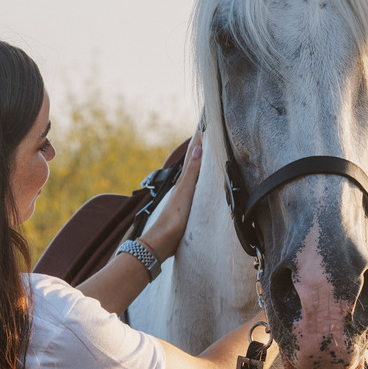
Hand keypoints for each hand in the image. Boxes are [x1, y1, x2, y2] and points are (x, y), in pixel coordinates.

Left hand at [140, 128, 202, 259]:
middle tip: (205, 134)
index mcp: (184, 181)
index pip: (193, 156)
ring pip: (193, 176)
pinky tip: (200, 184)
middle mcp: (183, 187)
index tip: (204, 126)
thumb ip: (193, 172)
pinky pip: (195, 189)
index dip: (198, 142)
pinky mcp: (186, 209)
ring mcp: (184, 198)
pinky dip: (199, 181)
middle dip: (199, 149)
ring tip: (205, 154)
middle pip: (192, 163)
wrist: (162, 242)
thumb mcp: (185, 192)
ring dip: (199, 164)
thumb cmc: (173, 219)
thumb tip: (198, 147)